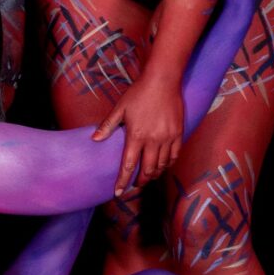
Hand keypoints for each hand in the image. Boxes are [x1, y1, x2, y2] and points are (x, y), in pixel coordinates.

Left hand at [94, 71, 185, 193]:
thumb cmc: (138, 93)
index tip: (118, 193)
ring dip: (154, 174)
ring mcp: (167, 138)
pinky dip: (168, 164)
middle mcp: (153, 140)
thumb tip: (95, 140)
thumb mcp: (120, 108)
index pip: (128, 165)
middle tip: (134, 185)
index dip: (122, 181)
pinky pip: (174, 156)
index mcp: (136, 135)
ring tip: (147, 176)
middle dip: (140, 181)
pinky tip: (162, 166)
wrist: (163, 81)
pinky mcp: (178, 134)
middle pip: (147, 170)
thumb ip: (108, 126)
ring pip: (162, 165)